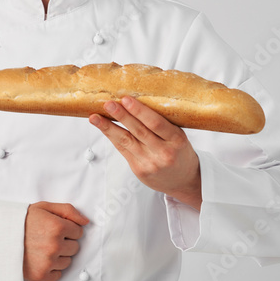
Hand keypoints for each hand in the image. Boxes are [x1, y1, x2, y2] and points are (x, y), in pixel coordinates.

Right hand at [23, 201, 89, 280]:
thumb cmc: (22, 221)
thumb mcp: (44, 207)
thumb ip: (68, 211)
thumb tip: (86, 222)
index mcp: (57, 227)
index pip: (79, 232)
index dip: (68, 229)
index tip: (56, 229)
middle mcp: (55, 245)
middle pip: (75, 248)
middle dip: (65, 242)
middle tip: (48, 239)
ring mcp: (48, 261)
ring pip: (68, 261)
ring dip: (59, 256)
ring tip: (43, 249)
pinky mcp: (41, 275)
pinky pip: (58, 275)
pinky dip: (52, 269)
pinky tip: (41, 259)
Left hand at [89, 96, 202, 210]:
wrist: (184, 181)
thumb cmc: (181, 153)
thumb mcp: (180, 136)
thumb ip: (164, 123)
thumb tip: (140, 100)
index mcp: (177, 140)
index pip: (156, 123)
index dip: (139, 111)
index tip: (127, 99)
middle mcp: (163, 152)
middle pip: (139, 131)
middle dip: (121, 116)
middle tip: (109, 104)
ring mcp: (150, 163)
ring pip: (126, 141)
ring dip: (109, 127)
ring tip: (96, 117)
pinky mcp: (139, 170)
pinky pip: (123, 150)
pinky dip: (112, 137)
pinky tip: (104, 128)